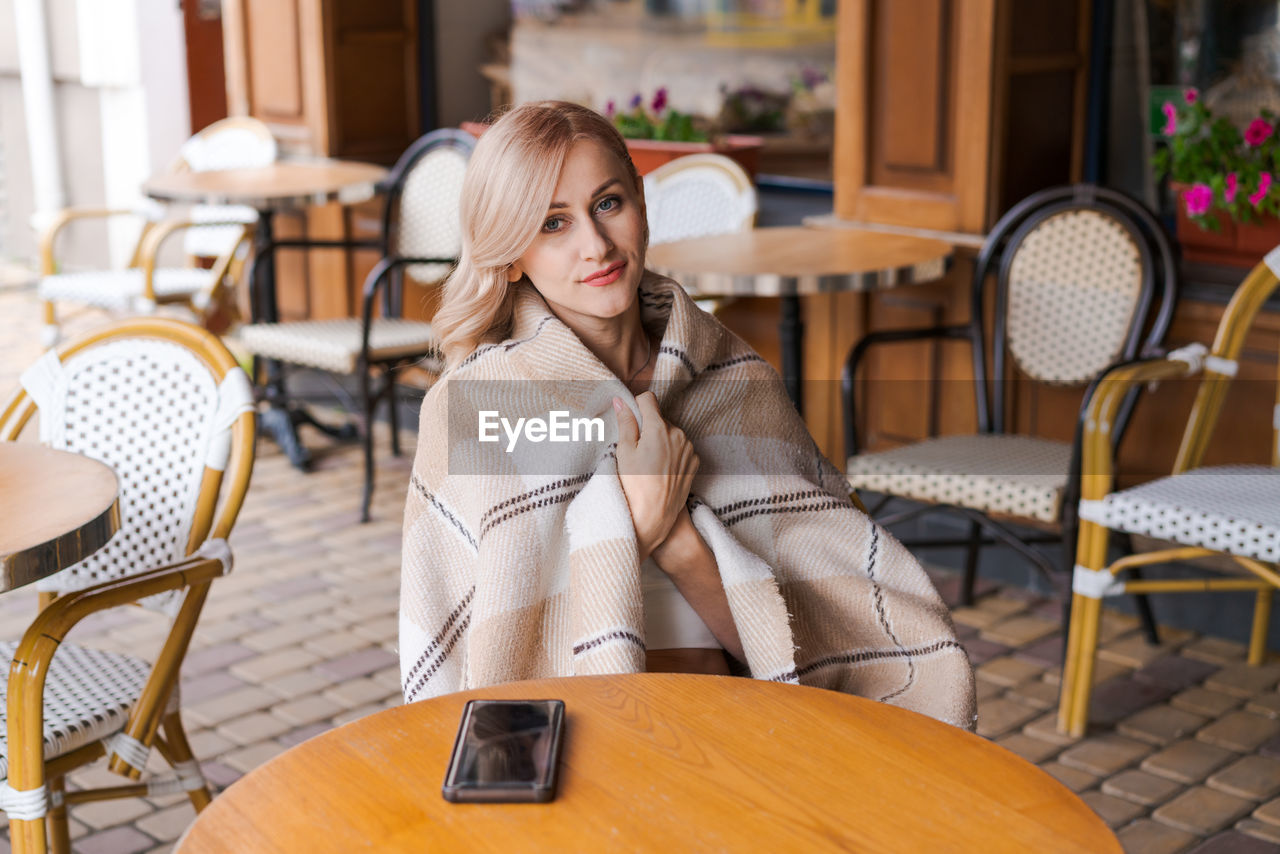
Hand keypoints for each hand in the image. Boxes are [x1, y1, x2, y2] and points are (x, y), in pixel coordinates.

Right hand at [613, 392, 698, 562]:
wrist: (654, 517)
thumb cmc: (635, 485)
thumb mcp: (624, 451)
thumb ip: (625, 422)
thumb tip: (621, 401)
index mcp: (659, 428)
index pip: (648, 399)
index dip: (636, 406)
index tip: (630, 419)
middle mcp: (678, 434)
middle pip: (660, 418)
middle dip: (648, 428)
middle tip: (637, 450)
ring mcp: (689, 448)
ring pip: (671, 433)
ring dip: (660, 441)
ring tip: (649, 463)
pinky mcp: (694, 462)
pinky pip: (681, 448)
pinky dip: (672, 453)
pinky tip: (661, 470)